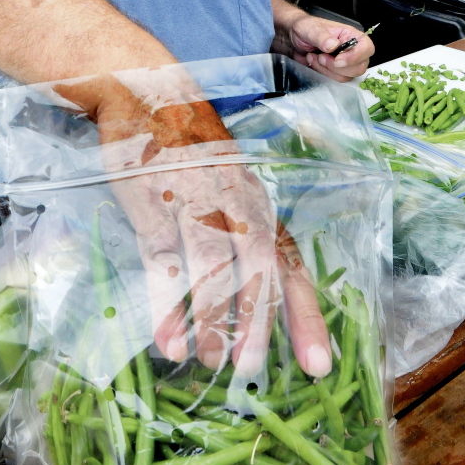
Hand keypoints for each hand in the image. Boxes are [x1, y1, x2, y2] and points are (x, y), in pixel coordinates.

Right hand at [75, 69, 331, 378]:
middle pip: (258, 271)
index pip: (290, 265)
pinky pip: (164, 262)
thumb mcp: (228, 181)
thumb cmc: (190, 146)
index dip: (305, 317)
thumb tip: (247, 292)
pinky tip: (168, 339)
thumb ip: (240, 230)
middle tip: (252, 371)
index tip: (317, 365)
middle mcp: (234, 205)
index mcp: (256, 204)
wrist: (147, 93)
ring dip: (212, 320)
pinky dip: (166, 304)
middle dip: (259, 325)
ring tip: (209, 362)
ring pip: (213, 270)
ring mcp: (194, 203)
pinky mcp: (154, 204)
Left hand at [271, 0, 373, 81]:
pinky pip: (335, 79)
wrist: (294, 38)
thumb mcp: (310, 28)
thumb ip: (321, 36)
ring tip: (315, 57)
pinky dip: (323, 73)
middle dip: (337, 66)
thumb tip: (333, 45)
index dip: (355, 57)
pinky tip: (314, 62)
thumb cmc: (305, 28)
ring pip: (346, 76)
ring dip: (327, 70)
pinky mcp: (335, 71)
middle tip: (321, 56)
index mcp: (351, 35)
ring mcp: (345, 62)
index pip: (366, 48)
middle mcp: (351, 50)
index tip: (337, 60)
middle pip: (359, 67)